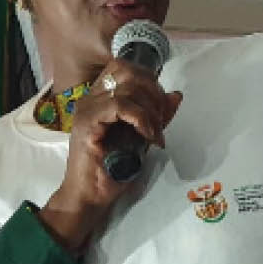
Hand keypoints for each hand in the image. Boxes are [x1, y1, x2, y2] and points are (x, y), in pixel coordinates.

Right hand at [39, 60, 181, 252]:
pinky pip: (121, 106)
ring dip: (150, 110)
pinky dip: (141, 119)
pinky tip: (148, 136)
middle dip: (153, 92)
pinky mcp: (87, 122)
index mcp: (100, 97)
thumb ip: (156, 115)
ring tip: (154, 134)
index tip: (160, 106)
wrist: (90, 196)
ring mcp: (87, 108)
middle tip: (159, 120)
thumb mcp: (142, 137)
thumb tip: (175, 95)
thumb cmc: (112, 170)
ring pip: (128, 88)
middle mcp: (91, 97)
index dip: (148, 80)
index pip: (124, 67)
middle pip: (128, 71)